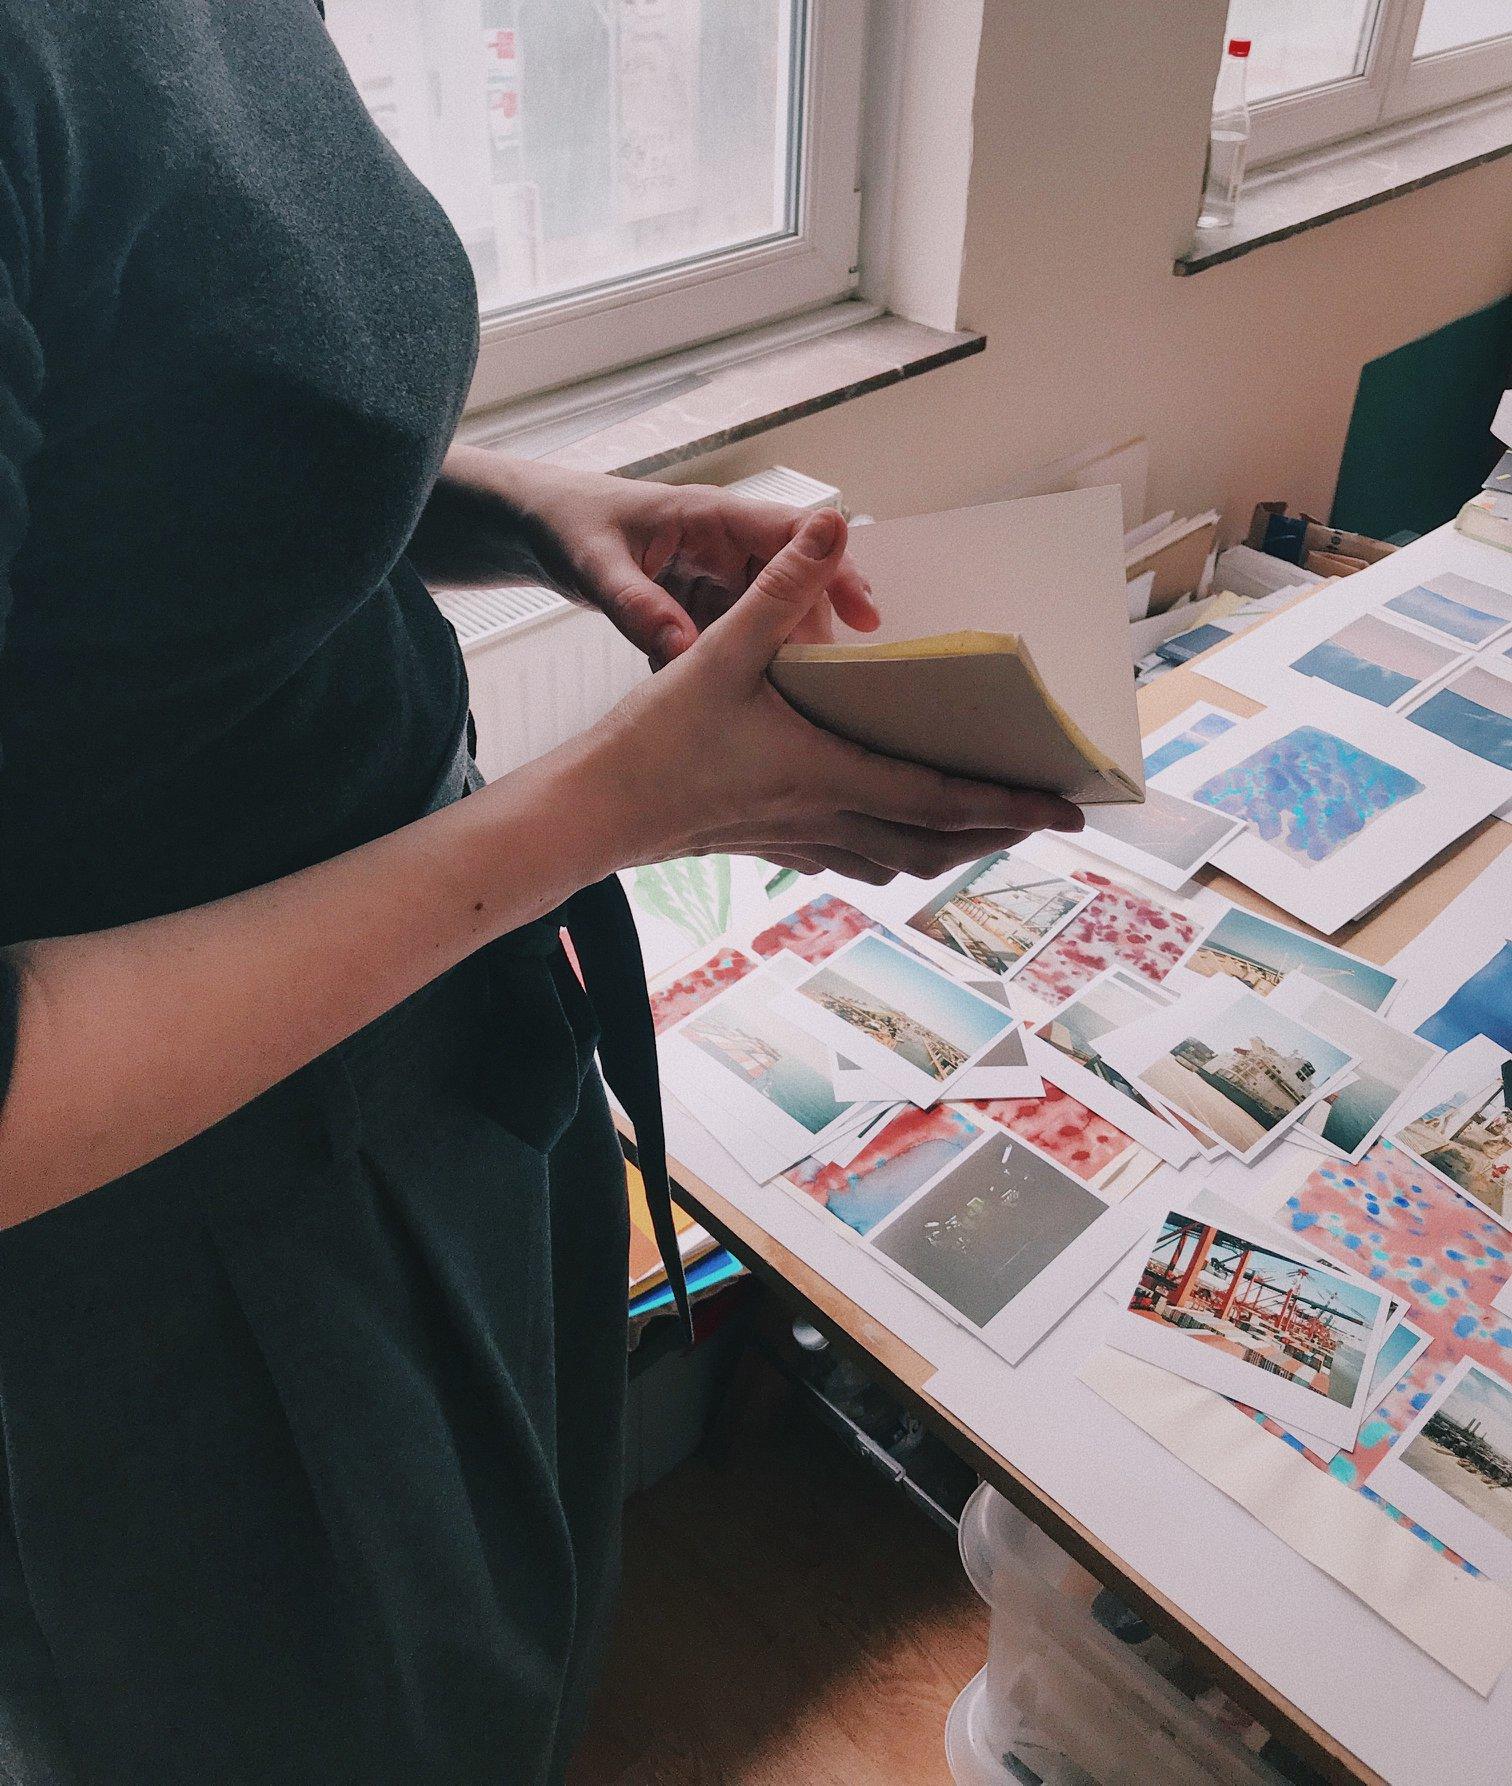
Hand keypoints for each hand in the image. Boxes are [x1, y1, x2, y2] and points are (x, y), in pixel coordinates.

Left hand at [494, 458, 879, 665]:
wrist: (537, 528)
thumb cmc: (567, 525)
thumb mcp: (596, 566)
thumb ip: (637, 608)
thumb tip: (684, 653)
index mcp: (711, 515)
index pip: (794, 532)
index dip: (834, 568)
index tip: (863, 612)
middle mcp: (727, 542)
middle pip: (799, 578)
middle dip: (822, 623)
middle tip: (845, 676)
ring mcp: (719, 574)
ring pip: (776, 612)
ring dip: (789, 649)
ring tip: (810, 697)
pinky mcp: (705, 602)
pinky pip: (743, 633)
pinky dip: (749, 662)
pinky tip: (756, 699)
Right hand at [569, 509, 1083, 884]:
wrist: (593, 812)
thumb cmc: (654, 741)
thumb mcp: (720, 650)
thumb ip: (781, 584)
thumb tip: (831, 520)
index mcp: (826, 772)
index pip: (941, 797)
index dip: (1010, 803)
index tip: (1067, 806)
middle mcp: (824, 817)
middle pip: (933, 842)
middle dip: (996, 833)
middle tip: (1045, 817)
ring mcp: (798, 841)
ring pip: (896, 861)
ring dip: (948, 851)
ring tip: (983, 831)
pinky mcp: (771, 846)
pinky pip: (852, 861)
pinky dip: (891, 854)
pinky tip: (890, 841)